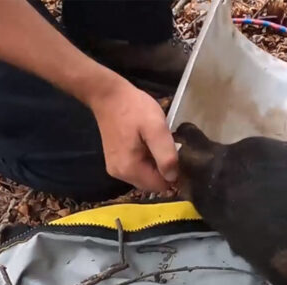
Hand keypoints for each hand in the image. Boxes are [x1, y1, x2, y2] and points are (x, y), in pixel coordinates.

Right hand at [87, 77, 177, 191]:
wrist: (108, 95)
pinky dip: (146, 160)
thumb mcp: (156, 128)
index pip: (160, 186)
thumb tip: (173, 177)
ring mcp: (116, 169)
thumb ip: (166, 155)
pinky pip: (138, 169)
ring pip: (146, 176)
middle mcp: (120, 174)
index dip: (173, 174)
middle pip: (152, 183)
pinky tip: (147, 143)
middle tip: (166, 146)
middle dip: (163, 169)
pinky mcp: (115, 161)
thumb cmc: (134, 109)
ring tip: (156, 143)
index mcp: (130, 169)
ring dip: (155, 164)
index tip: (178, 156)